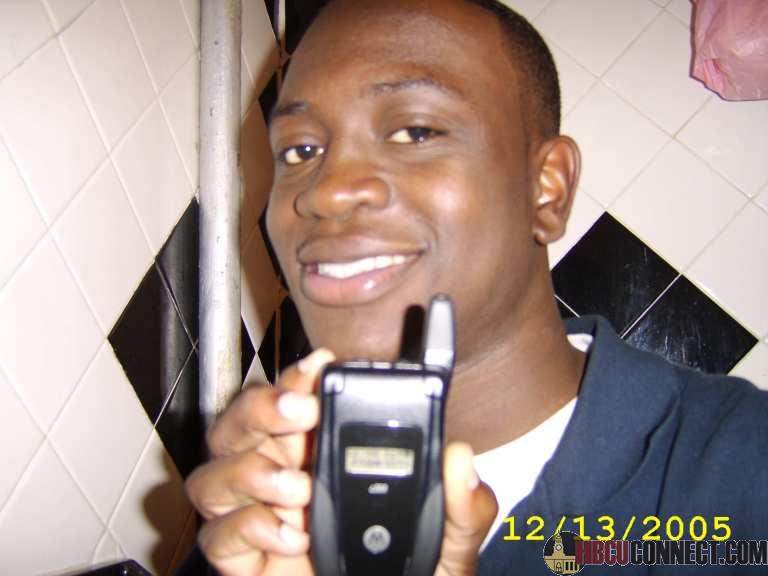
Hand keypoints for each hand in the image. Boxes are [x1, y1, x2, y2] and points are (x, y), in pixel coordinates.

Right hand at [185, 348, 497, 575]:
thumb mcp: (450, 549)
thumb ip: (463, 509)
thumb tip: (460, 458)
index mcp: (325, 458)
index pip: (297, 400)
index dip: (299, 375)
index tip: (321, 364)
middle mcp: (284, 478)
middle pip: (240, 422)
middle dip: (262, 406)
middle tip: (300, 411)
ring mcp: (259, 519)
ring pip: (213, 474)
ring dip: (250, 469)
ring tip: (299, 488)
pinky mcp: (243, 562)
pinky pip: (216, 535)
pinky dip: (248, 527)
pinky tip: (291, 537)